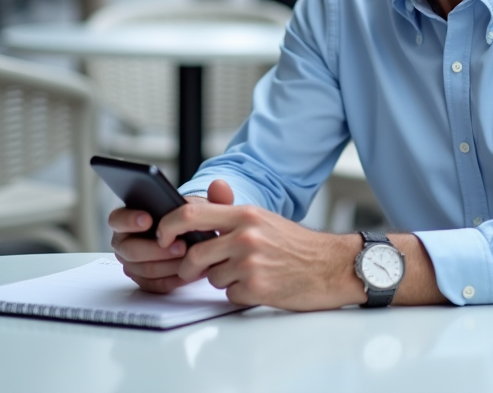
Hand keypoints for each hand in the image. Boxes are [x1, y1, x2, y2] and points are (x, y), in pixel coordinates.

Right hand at [108, 181, 234, 293]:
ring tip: (189, 258)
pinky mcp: (144, 281)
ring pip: (143, 269)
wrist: (195, 241)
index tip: (148, 219)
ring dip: (168, 265)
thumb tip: (219, 185)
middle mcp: (126, 241)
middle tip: (181, 246)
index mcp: (129, 218)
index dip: (129, 220)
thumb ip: (213, 195)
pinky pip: (153, 285)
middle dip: (156, 249)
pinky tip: (189, 273)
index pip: (117, 219)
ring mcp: (133, 263)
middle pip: (130, 250)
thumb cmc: (190, 219)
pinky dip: (172, 279)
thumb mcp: (201, 205)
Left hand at [155, 182, 363, 310]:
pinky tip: (259, 285)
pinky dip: (239, 294)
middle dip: (189, 267)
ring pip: (211, 277)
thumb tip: (206, 196)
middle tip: (194, 270)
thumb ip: (230, 209)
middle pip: (194, 254)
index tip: (161, 236)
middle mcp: (245, 235)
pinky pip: (229, 295)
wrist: (330, 266)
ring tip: (248, 272)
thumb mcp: (263, 218)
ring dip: (222, 279)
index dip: (167, 227)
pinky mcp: (256, 288)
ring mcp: (250, 262)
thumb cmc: (297, 244)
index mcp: (244, 214)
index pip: (190, 214)